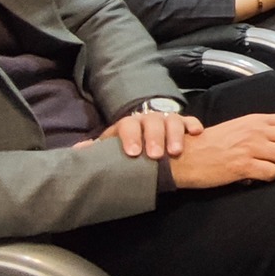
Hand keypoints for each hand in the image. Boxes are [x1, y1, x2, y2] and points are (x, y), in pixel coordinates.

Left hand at [76, 110, 201, 159]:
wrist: (152, 144)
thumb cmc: (131, 149)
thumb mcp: (114, 148)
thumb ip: (100, 149)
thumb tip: (78, 150)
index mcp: (130, 125)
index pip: (128, 125)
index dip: (130, 137)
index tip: (133, 154)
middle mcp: (149, 120)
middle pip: (152, 122)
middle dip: (154, 138)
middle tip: (155, 155)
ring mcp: (168, 120)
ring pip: (172, 121)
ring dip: (174, 135)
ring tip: (176, 151)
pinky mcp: (185, 125)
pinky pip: (190, 121)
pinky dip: (193, 125)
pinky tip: (196, 134)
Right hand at [167, 113, 274, 188]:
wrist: (185, 157)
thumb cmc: (211, 145)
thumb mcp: (238, 129)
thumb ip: (260, 130)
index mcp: (256, 120)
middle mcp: (256, 131)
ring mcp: (250, 147)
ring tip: (273, 169)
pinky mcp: (243, 166)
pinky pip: (272, 173)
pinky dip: (270, 178)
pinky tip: (257, 177)